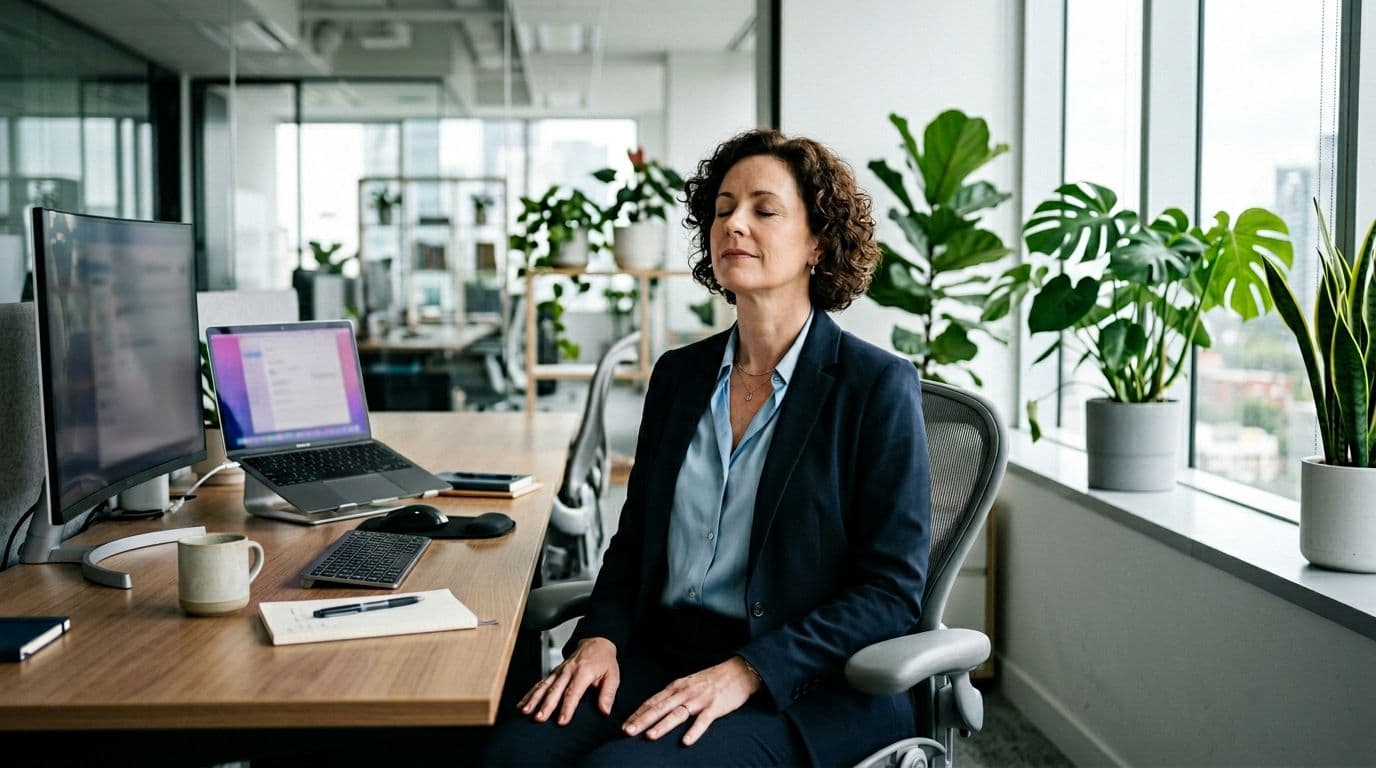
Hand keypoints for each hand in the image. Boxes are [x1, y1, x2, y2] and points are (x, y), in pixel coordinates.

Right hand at [518, 637, 619, 724]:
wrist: (596, 642)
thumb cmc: (604, 661)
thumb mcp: (613, 676)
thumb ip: (608, 694)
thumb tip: (604, 711)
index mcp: (584, 672)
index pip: (573, 692)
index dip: (567, 707)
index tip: (561, 721)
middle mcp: (568, 670)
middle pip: (555, 690)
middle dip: (546, 705)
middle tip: (539, 718)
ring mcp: (559, 671)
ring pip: (544, 686)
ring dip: (534, 699)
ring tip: (525, 711)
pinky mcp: (554, 672)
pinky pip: (540, 683)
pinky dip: (530, 693)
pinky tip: (522, 704)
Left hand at [622, 656, 761, 745]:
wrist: (739, 671)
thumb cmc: (712, 679)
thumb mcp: (688, 683)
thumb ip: (673, 695)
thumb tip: (655, 708)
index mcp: (677, 686)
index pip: (653, 701)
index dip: (638, 713)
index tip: (625, 725)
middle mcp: (685, 692)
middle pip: (660, 708)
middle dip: (642, 720)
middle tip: (627, 731)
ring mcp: (699, 700)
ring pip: (677, 714)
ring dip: (662, 725)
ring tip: (649, 736)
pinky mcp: (715, 707)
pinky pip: (703, 721)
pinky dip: (694, 731)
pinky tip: (685, 741)